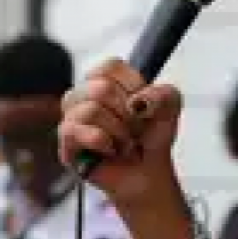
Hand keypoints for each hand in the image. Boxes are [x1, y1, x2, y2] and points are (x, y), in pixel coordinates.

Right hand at [60, 59, 183, 206]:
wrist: (149, 171)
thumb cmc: (152, 136)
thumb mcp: (170, 106)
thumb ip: (164, 93)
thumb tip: (137, 101)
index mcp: (104, 80)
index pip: (110, 66)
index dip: (133, 85)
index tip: (144, 104)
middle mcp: (83, 96)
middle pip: (100, 88)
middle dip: (128, 114)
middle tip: (135, 128)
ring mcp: (72, 118)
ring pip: (91, 110)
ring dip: (119, 131)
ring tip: (125, 142)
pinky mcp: (66, 143)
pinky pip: (77, 132)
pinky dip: (104, 143)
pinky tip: (111, 150)